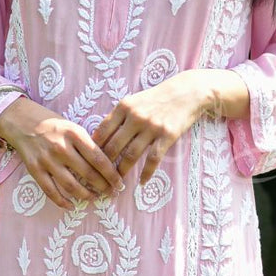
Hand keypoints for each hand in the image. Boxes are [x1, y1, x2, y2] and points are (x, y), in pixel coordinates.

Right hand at [0, 96, 126, 210]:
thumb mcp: (73, 127)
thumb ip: (87, 144)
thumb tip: (107, 165)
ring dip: (86, 195)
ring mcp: (47, 160)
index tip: (120, 183)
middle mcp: (61, 147)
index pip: (98, 159)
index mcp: (74, 134)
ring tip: (95, 198)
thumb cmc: (53, 124)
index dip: (111, 174)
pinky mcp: (34, 169)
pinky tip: (72, 206)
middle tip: (111, 193)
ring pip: (71, 185)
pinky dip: (62, 202)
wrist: (22, 121)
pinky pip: (50, 191)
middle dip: (103, 187)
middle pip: (87, 174)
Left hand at [91, 72, 212, 186]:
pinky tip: (142, 182)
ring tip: (117, 183)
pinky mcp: (167, 135)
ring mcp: (151, 127)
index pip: (102, 131)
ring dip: (122, 171)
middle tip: (100, 177)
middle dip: (105, 164)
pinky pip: (153, 159)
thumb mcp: (134, 101)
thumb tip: (99, 137)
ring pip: (131, 155)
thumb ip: (118, 116)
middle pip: (114, 145)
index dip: (94, 148)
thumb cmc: (156, 98)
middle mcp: (135, 117)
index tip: (89, 161)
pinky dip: (146, 173)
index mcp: (124, 107)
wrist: (186, 92)